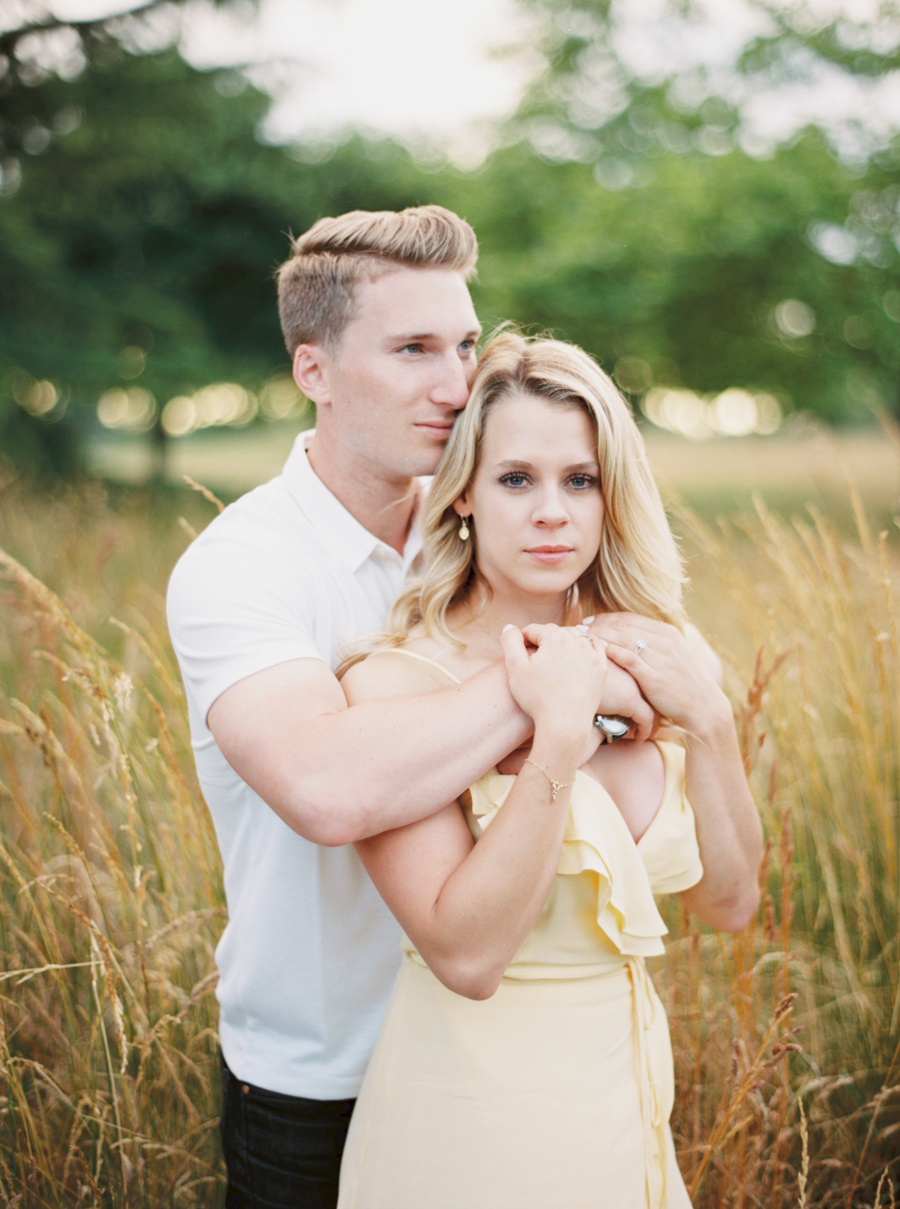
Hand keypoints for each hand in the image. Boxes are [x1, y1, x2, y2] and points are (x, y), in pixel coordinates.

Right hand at [500, 623, 607, 746]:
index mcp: (555, 637)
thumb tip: (510, 627)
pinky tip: (580, 651)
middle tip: (534, 658)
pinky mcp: (601, 668)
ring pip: (575, 638)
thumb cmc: (537, 697)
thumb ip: (510, 642)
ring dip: (563, 643)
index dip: (522, 640)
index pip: (534, 630)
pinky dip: (587, 646)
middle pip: (555, 632)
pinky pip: (595, 648)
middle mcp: (577, 641)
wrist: (565, 724)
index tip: (518, 654)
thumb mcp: (515, 668)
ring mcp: (592, 654)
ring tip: (553, 657)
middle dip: (543, 640)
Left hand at [590, 613, 726, 733]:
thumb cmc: (686, 686)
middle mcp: (664, 640)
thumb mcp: (674, 658)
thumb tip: (633, 641)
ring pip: (623, 638)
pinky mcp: (655, 676)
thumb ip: (655, 646)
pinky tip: (596, 650)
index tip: (590, 621)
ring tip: (580, 637)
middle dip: (598, 624)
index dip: (607, 618)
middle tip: (578, 627)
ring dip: (599, 635)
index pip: (630, 618)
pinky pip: (629, 658)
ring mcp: (660, 657)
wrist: (705, 709)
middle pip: (623, 624)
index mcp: (667, 632)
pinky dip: (611, 651)